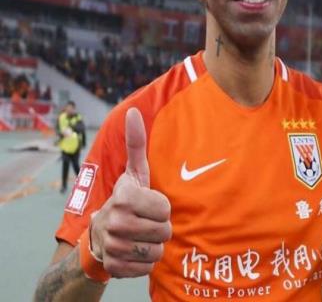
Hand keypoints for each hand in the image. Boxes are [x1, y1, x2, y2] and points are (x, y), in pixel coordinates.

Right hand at [91, 107, 171, 277]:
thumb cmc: (125, 199)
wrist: (98, 235)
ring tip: (140, 235)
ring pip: (157, 252)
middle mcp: (115, 223)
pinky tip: (134, 251)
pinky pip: (147, 269)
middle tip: (146, 222)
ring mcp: (113, 247)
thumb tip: (133, 111)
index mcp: (124, 198)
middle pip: (164, 232)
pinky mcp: (115, 268)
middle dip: (159, 227)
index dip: (161, 207)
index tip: (149, 204)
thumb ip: (136, 143)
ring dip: (153, 245)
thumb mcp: (133, 172)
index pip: (165, 209)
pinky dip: (144, 262)